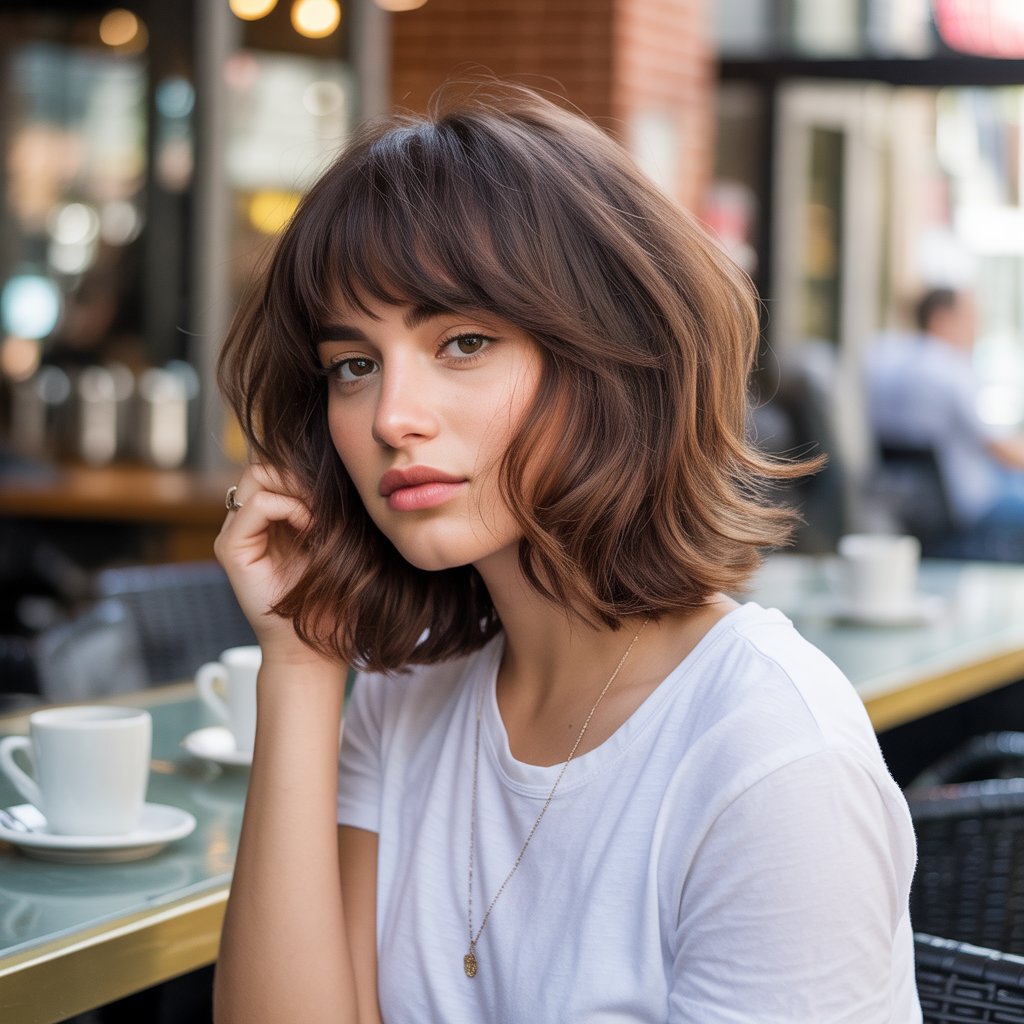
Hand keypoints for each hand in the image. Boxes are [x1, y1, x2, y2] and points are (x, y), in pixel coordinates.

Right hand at [214, 464, 327, 665]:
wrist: (315, 645)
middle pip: (264, 465)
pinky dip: (289, 507)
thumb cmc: (333, 599)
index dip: (306, 471)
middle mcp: (248, 523)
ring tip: (319, 516)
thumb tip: (334, 464)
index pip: (277, 467)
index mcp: (272, 519)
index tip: (337, 495)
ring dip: (296, 487)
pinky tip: (310, 527)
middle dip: (299, 474)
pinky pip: (256, 504)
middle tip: (327, 502)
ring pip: (257, 476)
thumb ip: (325, 504)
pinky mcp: (230, 549)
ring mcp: (235, 534)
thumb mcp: (335, 541)